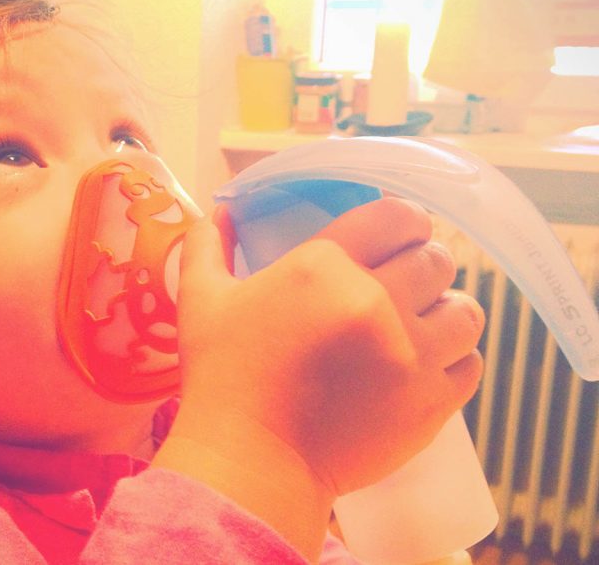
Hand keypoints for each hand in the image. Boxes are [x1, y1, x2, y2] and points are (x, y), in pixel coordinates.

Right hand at [153, 198, 483, 559]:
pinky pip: (470, 364)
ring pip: (466, 311)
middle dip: (421, 266)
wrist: (250, 463)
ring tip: (422, 325)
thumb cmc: (222, 378)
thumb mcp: (202, 301)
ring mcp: (409, 355)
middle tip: (402, 285)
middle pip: (436, 260)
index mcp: (322, 268)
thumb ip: (208, 245)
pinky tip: (424, 366)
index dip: (406, 221)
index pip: (398, 216)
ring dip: (445, 312)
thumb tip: (222, 209)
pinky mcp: (429, 404)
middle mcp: (375, 302)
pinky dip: (453, 360)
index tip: (397, 238)